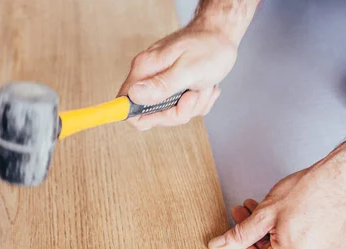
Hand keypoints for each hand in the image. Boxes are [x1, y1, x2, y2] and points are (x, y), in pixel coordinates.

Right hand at [118, 20, 237, 129]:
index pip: (123, 105)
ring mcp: (158, 83)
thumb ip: (160, 85)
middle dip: (177, 111)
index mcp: (144, 69)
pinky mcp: (169, 87)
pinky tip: (204, 87)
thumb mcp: (188, 70)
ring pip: (168, 113)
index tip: (165, 112)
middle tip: (194, 94)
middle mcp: (146, 77)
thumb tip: (133, 95)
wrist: (221, 34)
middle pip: (150, 114)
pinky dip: (195, 103)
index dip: (140, 116)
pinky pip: (179, 108)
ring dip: (191, 106)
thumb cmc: (209, 47)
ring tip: (203, 86)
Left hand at [208, 152, 345, 248]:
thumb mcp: (264, 214)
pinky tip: (284, 216)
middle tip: (245, 213)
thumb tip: (219, 245)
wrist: (344, 179)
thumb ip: (239, 234)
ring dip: (270, 232)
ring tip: (263, 209)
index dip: (241, 246)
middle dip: (254, 235)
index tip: (238, 230)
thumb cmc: (311, 192)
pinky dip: (290, 235)